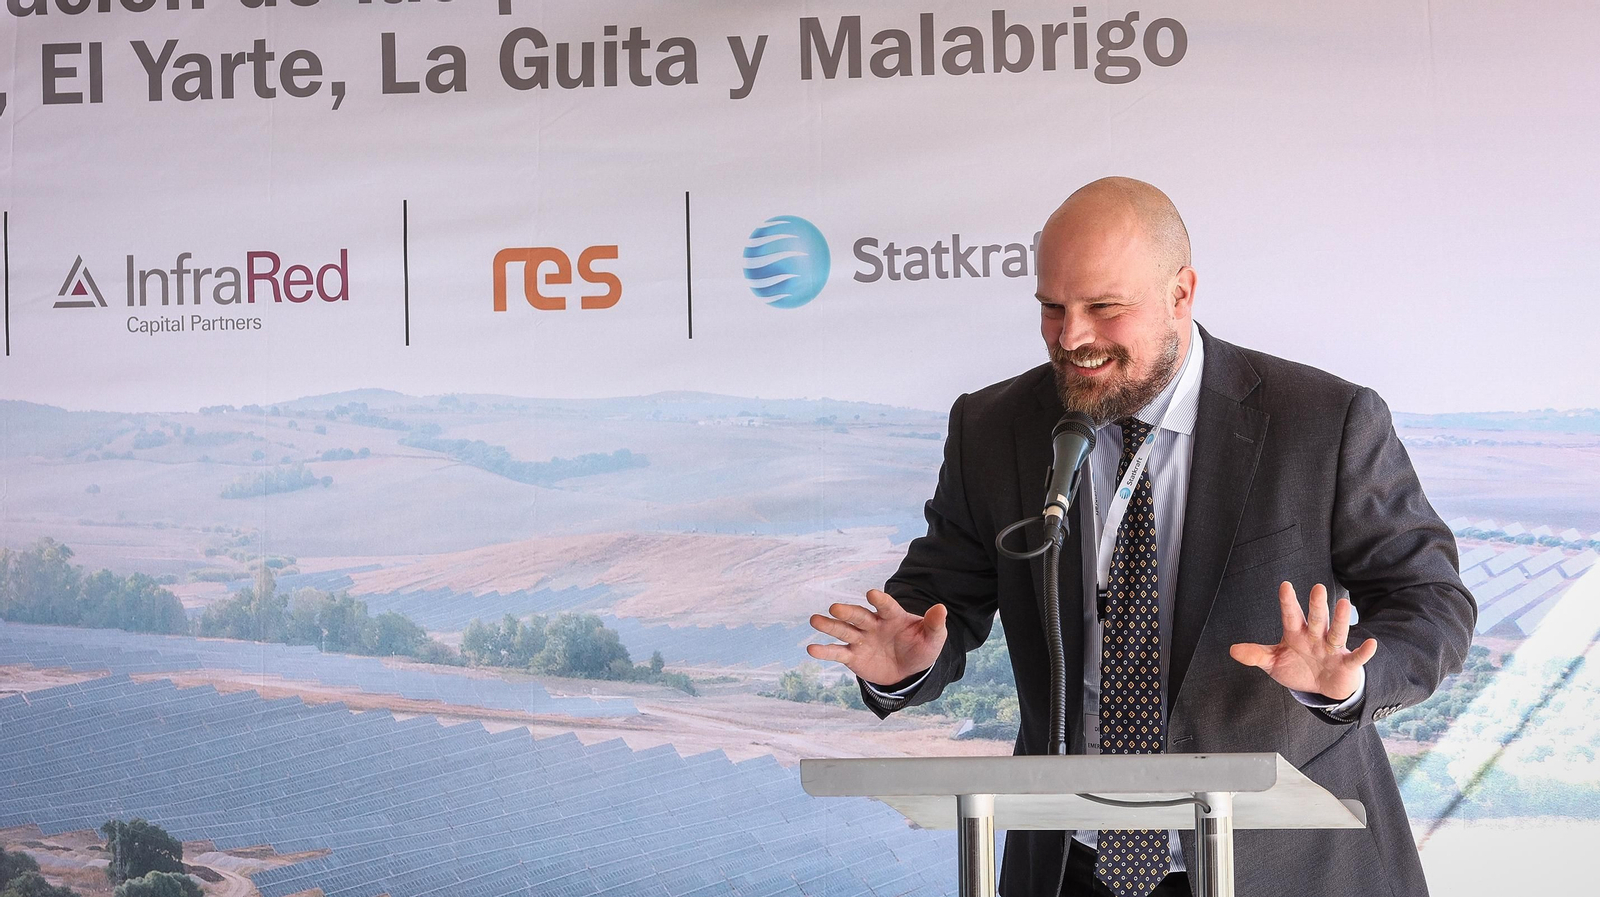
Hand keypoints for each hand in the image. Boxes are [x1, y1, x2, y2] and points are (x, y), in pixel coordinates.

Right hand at [806, 589, 947, 686]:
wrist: (907, 670)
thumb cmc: (920, 648)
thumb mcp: (933, 638)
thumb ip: (935, 624)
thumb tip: (941, 608)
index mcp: (892, 616)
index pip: (885, 606)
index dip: (880, 600)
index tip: (872, 595)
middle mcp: (873, 624)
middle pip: (858, 616)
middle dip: (848, 612)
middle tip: (835, 608)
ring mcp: (861, 639)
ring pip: (843, 631)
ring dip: (829, 625)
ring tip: (815, 620)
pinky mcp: (852, 656)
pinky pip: (837, 653)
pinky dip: (824, 651)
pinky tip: (811, 649)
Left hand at [1229, 582, 1377, 700]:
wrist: (1322, 687)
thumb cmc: (1298, 668)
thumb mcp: (1274, 663)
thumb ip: (1256, 655)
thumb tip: (1232, 650)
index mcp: (1296, 634)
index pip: (1290, 616)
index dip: (1288, 602)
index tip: (1285, 585)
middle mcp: (1315, 637)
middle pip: (1316, 619)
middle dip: (1316, 605)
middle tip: (1317, 588)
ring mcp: (1332, 649)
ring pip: (1336, 632)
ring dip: (1340, 620)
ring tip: (1344, 604)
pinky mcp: (1346, 663)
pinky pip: (1356, 657)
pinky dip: (1364, 651)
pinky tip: (1371, 642)